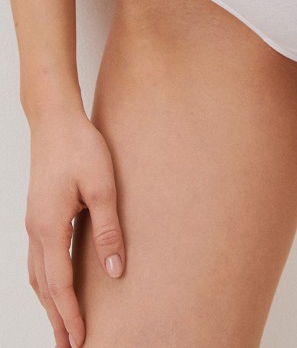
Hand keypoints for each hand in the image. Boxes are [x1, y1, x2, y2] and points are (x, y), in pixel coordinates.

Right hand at [25, 108, 125, 347]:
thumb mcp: (103, 186)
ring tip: (62, 325)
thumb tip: (114, 269)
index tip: (81, 341)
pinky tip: (55, 285)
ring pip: (37, 274)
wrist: (55, 119)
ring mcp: (33, 221)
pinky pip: (37, 258)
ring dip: (49, 302)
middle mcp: (35, 229)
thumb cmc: (80, 146)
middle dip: (56, 319)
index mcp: (49, 227)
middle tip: (69, 347)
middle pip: (43, 287)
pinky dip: (45, 281)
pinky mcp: (38, 213)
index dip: (71, 314)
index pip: (59, 284)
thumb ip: (108, 229)